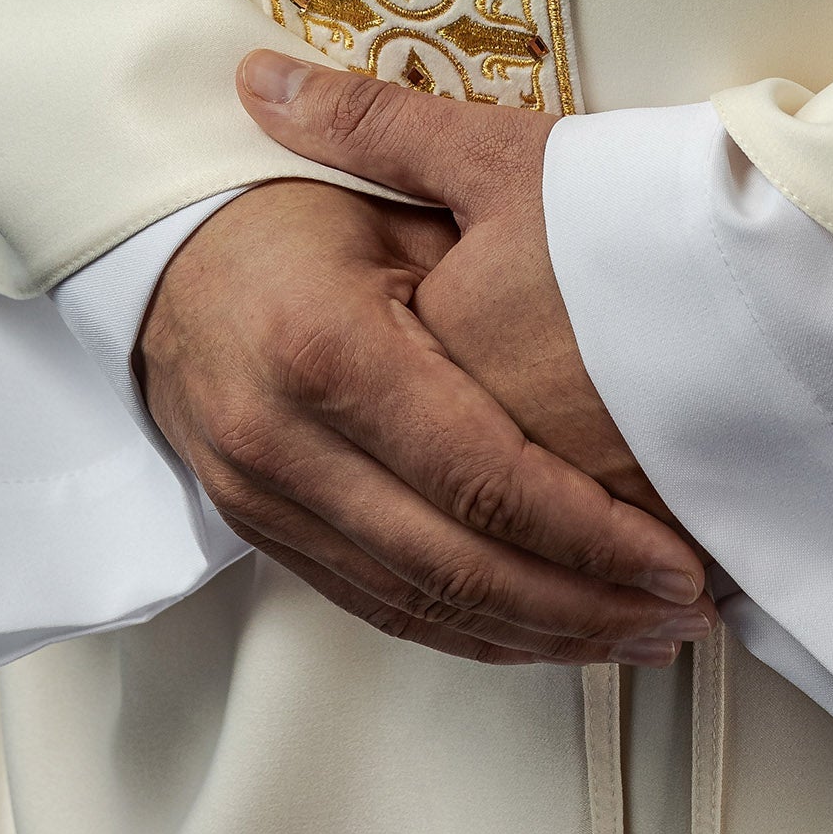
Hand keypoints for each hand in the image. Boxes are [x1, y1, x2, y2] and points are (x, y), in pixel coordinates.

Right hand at [138, 136, 711, 668]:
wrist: (154, 253)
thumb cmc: (283, 211)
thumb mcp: (383, 197)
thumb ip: (483, 247)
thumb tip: (611, 270)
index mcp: (329, 350)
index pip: (481, 475)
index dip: (586, 534)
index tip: (668, 557)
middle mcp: (287, 442)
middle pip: (458, 563)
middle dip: (583, 604)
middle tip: (678, 610)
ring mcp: (266, 501)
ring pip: (422, 605)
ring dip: (540, 636)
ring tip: (639, 636)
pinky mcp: (262, 534)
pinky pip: (379, 608)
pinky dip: (471, 633)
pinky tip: (544, 636)